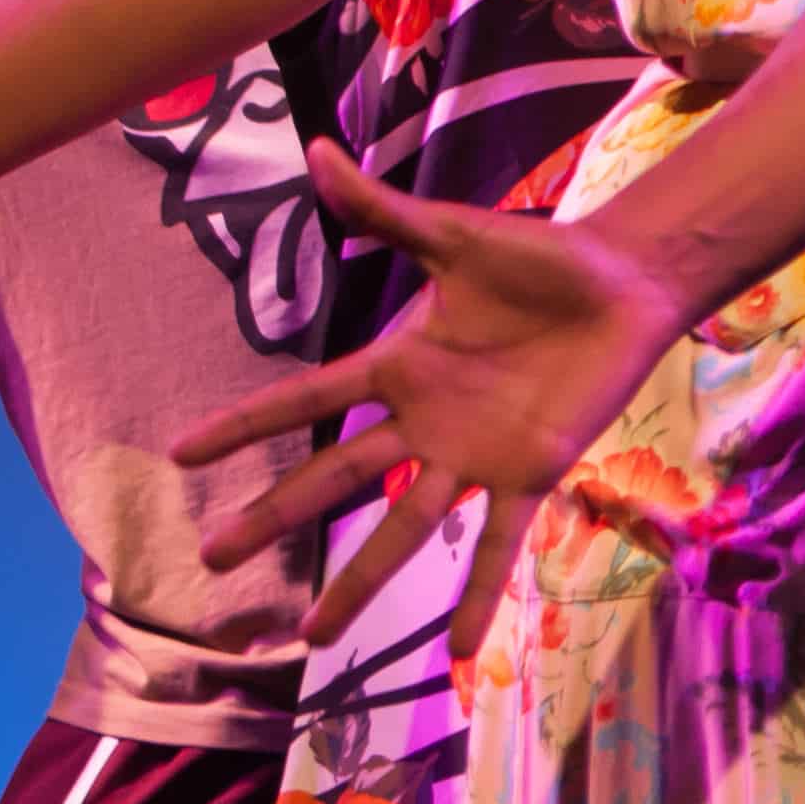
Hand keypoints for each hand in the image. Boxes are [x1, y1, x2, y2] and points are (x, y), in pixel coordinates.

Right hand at [181, 142, 688, 656]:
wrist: (625, 283)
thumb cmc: (540, 258)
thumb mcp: (455, 234)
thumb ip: (383, 211)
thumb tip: (313, 150)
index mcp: (397, 363)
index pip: (303, 398)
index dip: (243, 425)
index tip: (180, 453)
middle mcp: (422, 419)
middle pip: (332, 477)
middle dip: (273, 518)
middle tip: (213, 558)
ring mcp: (472, 454)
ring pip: (401, 527)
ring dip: (360, 582)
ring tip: (311, 636)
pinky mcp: (529, 473)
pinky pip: (497, 543)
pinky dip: (479, 596)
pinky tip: (460, 653)